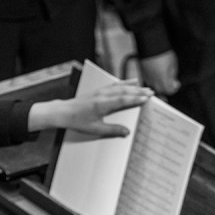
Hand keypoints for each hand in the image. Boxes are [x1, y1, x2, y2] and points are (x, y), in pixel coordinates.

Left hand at [27, 81, 153, 136]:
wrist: (63, 112)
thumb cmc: (77, 121)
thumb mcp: (95, 129)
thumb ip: (112, 130)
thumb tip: (126, 132)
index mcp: (102, 105)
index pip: (123, 100)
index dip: (136, 99)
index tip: (147, 98)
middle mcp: (102, 96)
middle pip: (124, 91)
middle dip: (138, 92)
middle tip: (151, 92)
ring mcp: (100, 92)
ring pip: (120, 87)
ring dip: (133, 86)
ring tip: (143, 87)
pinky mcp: (98, 91)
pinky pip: (113, 85)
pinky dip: (123, 83)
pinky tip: (129, 82)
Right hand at [139, 50, 180, 95]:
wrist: (151, 45)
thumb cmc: (163, 53)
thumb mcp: (173, 65)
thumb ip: (172, 76)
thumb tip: (173, 82)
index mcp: (163, 80)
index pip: (170, 91)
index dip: (175, 88)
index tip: (177, 83)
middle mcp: (154, 81)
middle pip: (161, 91)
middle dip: (167, 87)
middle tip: (171, 81)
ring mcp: (147, 78)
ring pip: (154, 87)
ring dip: (160, 84)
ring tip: (164, 78)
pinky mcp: (143, 74)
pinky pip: (149, 81)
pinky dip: (154, 80)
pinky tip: (157, 74)